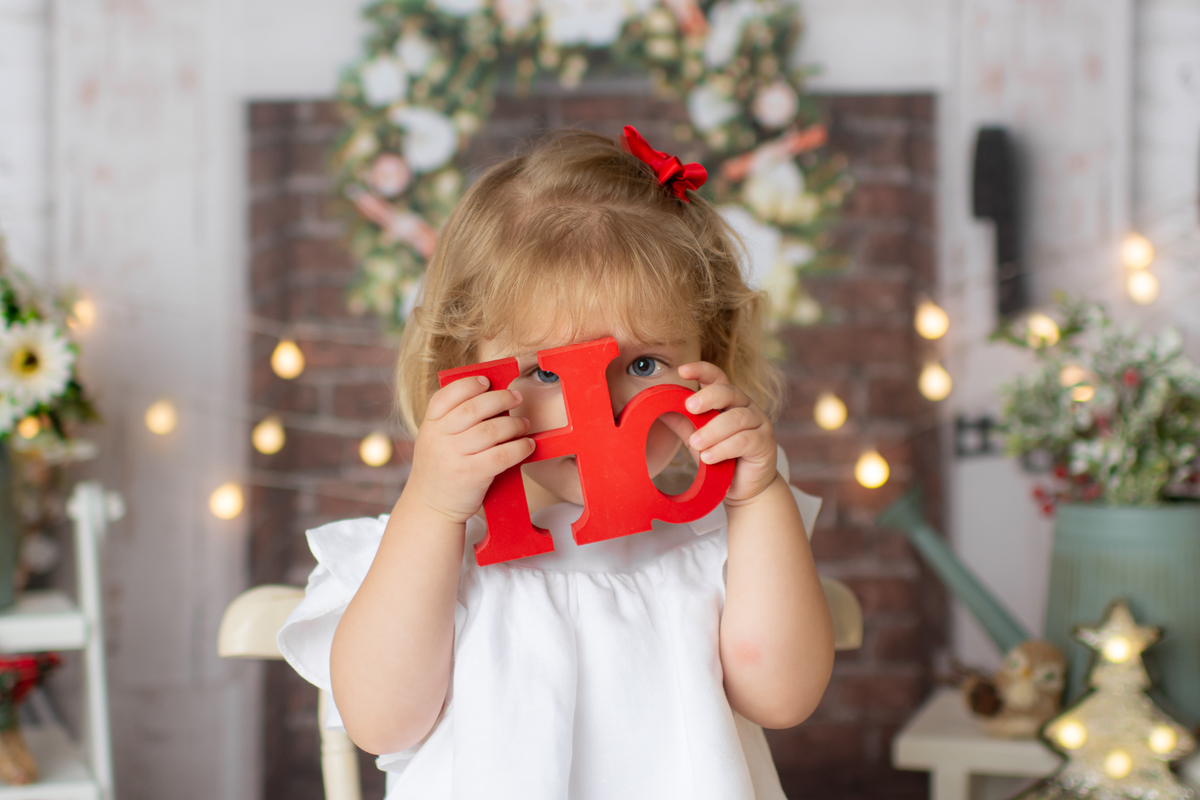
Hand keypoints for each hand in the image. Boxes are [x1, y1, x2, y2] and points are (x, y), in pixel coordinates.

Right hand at [406, 376, 534, 523]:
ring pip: (491, 430)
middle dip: (500, 398)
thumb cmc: (441, 469)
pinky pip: (502, 455)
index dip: (469, 384)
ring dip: (514, 424)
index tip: (487, 382)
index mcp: (429, 426)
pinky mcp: (471, 475)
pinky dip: (520, 447)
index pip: (446, 396)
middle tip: (517, 397)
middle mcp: (438, 439)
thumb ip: (453, 421)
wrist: (430, 508)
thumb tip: (492, 397)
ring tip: (525, 424)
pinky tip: (528, 445)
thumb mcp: (435, 441)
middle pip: (473, 408)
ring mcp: (454, 457)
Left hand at [670, 362, 777, 504]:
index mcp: (728, 400)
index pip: (717, 377)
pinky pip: (744, 440)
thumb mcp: (697, 441)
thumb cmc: (720, 459)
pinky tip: (708, 458)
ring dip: (712, 431)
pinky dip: (723, 448)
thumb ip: (685, 425)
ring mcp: (759, 423)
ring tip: (695, 445)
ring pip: (736, 419)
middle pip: (728, 392)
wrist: (743, 488)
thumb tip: (660, 412)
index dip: (701, 370)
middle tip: (689, 407)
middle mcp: (745, 406)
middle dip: (707, 397)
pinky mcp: (765, 443)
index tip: (682, 370)